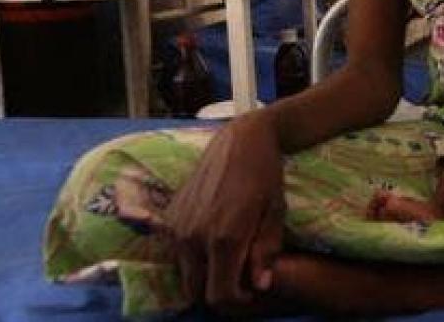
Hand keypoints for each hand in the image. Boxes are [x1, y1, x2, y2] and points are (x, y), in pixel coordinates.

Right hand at [158, 114, 285, 311]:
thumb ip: (266, 251)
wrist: (240, 139)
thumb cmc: (265, 175)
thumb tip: (260, 286)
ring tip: (229, 257)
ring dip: (204, 275)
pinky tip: (214, 239)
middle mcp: (193, 237)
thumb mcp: (275, 213)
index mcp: (224, 238)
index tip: (252, 291)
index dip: (238, 302)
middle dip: (219, 292)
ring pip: (184, 274)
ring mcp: (176, 228)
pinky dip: (193, 256)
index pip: (220, 297)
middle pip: (197, 292)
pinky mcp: (168, 218)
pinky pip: (176, 253)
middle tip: (241, 277)